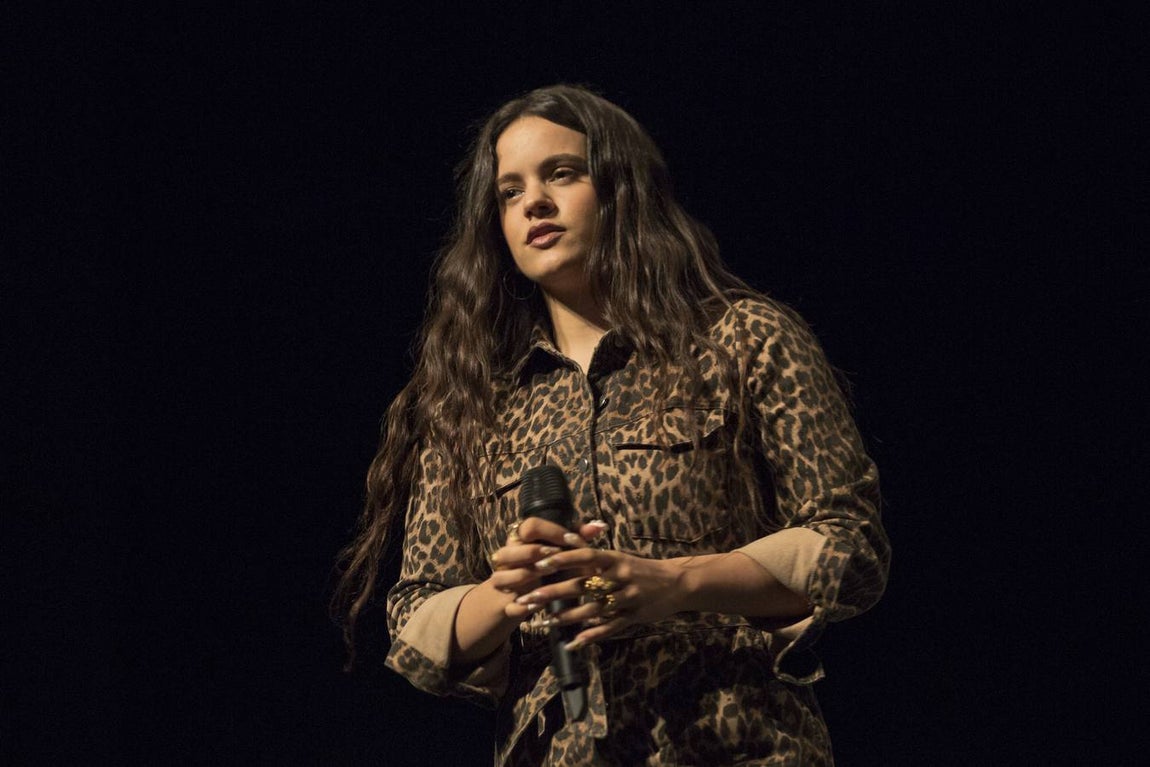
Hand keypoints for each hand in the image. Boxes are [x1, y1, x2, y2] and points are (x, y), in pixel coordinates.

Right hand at [487, 516, 607, 623]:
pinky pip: (508, 606)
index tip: (570, 539)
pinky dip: (521, 607)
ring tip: (544, 575)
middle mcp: (506, 560)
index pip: (529, 526)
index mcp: (520, 542)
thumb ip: (577, 539)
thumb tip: (599, 526)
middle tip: (554, 556)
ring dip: (524, 575)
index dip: (549, 531)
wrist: (516, 602)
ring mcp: (501, 582)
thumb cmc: (545, 571)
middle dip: (532, 552)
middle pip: (508, 550)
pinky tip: (538, 606)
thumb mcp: (561, 554)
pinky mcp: (504, 606)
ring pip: (500, 577)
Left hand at [510, 546, 689, 649]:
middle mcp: (620, 577)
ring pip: (593, 609)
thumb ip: (594, 553)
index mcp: (615, 559)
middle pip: (583, 585)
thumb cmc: (641, 569)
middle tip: (529, 598)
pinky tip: (573, 643)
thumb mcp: (619, 557)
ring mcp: (628, 598)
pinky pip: (610, 628)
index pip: (585, 556)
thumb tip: (564, 540)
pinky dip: (592, 636)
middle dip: (554, 592)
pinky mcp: (634, 617)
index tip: (539, 564)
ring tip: (544, 623)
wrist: (677, 583)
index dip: (563, 559)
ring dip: (567, 617)